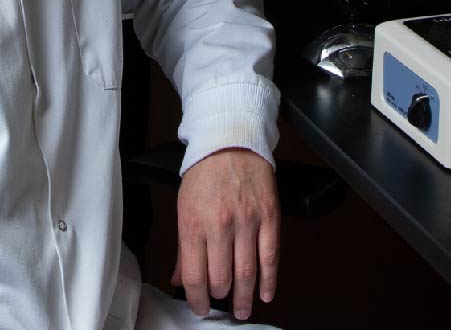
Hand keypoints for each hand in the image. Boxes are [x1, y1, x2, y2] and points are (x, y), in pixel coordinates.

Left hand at [171, 147, 278, 320]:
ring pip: (247, 272)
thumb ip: (182, 249)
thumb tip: (180, 280)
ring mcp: (247, 221)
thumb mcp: (184, 209)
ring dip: (245, 297)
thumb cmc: (205, 174)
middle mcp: (220, 224)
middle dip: (220, 297)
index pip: (194, 275)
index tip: (200, 307)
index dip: (197, 300)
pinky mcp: (269, 217)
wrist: (231, 142)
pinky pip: (271, 256)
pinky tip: (265, 293)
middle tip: (221, 303)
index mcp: (194, 224)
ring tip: (242, 309)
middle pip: (221, 278)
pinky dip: (269, 280)